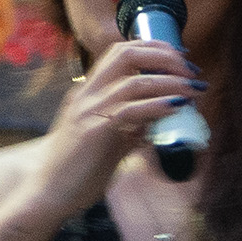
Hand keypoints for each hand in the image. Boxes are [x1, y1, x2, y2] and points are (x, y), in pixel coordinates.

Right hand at [37, 38, 204, 204]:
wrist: (48, 191)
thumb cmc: (77, 168)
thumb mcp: (108, 139)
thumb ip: (131, 125)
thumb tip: (159, 118)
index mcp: (89, 91)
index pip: (121, 52)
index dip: (154, 49)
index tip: (181, 58)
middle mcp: (87, 94)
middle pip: (127, 54)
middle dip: (165, 56)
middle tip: (191, 71)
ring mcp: (89, 110)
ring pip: (135, 82)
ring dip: (171, 82)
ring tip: (194, 90)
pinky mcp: (94, 132)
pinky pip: (130, 110)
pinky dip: (158, 105)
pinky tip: (177, 107)